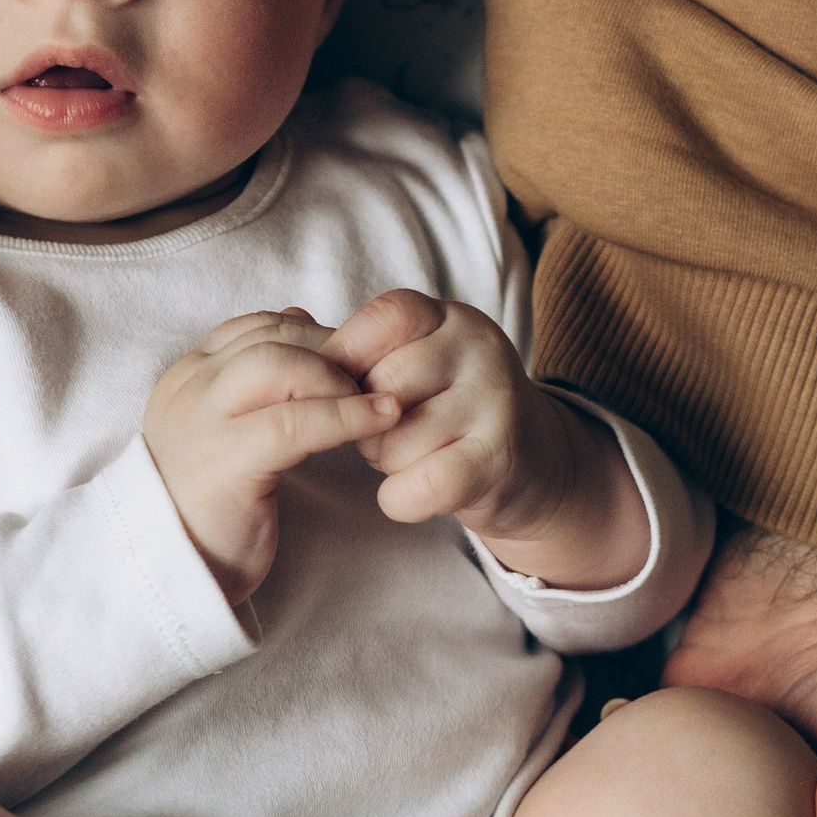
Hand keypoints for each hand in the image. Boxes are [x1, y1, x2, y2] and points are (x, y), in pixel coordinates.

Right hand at [144, 308, 401, 599]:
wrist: (173, 574)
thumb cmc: (213, 506)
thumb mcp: (231, 427)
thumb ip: (257, 376)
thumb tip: (303, 319)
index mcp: (186, 377)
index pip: (256, 327)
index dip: (314, 336)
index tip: (356, 361)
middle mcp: (187, 390)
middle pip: (271, 337)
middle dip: (332, 351)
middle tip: (376, 379)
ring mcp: (200, 422)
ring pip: (279, 366)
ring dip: (340, 377)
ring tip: (380, 401)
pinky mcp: (224, 462)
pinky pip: (294, 422)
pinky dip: (346, 415)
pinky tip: (381, 420)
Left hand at [324, 290, 647, 587]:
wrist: (531, 466)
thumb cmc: (449, 412)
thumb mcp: (414, 362)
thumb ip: (360, 347)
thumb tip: (285, 322)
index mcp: (450, 317)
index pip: (380, 320)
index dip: (347, 360)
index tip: (346, 391)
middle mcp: (479, 349)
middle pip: (379, 386)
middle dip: (364, 422)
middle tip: (384, 433)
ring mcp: (494, 404)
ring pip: (393, 440)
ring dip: (386, 462)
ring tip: (412, 457)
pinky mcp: (497, 461)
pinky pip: (417, 485)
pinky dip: (400, 498)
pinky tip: (416, 491)